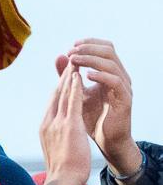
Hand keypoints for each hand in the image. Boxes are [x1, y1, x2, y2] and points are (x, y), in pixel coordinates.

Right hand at [39, 65, 90, 184]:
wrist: (62, 181)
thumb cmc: (62, 171)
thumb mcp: (56, 150)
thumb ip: (56, 138)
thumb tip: (58, 137)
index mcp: (45, 128)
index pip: (52, 103)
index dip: (57, 88)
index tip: (63, 76)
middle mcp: (47, 123)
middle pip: (54, 95)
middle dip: (61, 78)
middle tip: (67, 62)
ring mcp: (56, 124)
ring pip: (61, 95)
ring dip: (68, 77)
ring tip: (73, 63)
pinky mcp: (68, 126)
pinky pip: (71, 102)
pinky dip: (74, 87)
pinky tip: (77, 76)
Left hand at [58, 38, 141, 179]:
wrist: (105, 140)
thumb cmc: (92, 118)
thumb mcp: (77, 93)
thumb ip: (69, 76)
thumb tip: (60, 56)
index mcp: (110, 73)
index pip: (105, 48)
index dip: (90, 44)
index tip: (72, 45)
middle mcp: (120, 76)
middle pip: (109, 51)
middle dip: (89, 49)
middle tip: (71, 51)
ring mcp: (124, 87)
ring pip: (112, 64)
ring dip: (91, 60)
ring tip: (74, 60)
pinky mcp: (125, 99)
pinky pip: (115, 82)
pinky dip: (101, 76)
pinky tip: (87, 75)